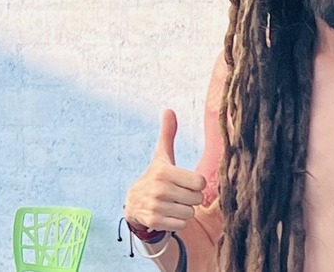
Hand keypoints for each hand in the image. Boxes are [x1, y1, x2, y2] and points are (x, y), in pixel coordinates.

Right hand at [124, 109, 205, 231]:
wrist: (133, 202)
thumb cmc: (156, 177)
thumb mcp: (162, 156)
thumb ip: (168, 135)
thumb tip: (169, 110)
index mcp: (165, 172)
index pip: (200, 182)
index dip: (196, 184)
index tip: (186, 182)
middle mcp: (159, 189)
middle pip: (197, 199)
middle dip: (191, 198)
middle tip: (179, 194)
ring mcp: (156, 206)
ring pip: (190, 213)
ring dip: (185, 210)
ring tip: (173, 203)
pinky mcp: (154, 221)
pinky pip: (182, 224)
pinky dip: (179, 221)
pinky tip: (169, 214)